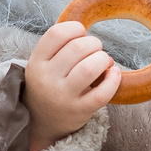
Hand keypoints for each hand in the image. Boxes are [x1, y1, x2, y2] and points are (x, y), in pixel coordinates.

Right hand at [22, 19, 118, 150]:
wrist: (40, 122)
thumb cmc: (48, 84)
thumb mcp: (43, 64)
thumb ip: (60, 47)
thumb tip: (93, 38)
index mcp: (37, 62)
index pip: (56, 34)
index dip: (74, 28)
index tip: (81, 34)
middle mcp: (47, 79)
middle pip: (77, 48)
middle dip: (94, 43)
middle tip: (95, 50)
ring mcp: (63, 97)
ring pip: (90, 68)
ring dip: (103, 59)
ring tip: (103, 62)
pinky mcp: (80, 111)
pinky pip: (103, 93)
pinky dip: (114, 80)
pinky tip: (114, 74)